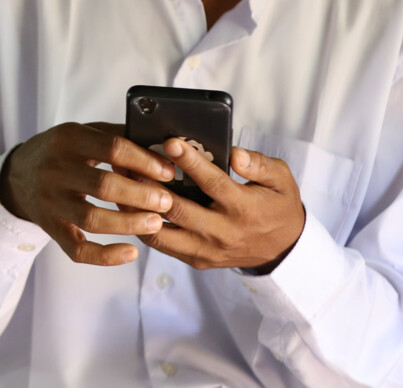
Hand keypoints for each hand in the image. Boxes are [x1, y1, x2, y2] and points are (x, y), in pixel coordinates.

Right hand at [0, 122, 177, 265]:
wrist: (17, 176)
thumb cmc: (60, 152)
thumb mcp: (81, 132)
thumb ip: (115, 135)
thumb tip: (159, 143)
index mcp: (67, 139)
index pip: (112, 148)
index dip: (144, 161)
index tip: (168, 172)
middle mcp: (55, 170)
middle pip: (104, 185)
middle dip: (141, 195)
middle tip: (167, 201)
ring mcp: (51, 202)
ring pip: (92, 219)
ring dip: (129, 223)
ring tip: (156, 224)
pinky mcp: (50, 228)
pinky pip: (77, 249)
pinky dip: (105, 256)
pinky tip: (130, 252)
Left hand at [137, 139, 305, 272]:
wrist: (283, 250)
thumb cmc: (278, 206)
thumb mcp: (281, 180)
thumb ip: (259, 164)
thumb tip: (234, 155)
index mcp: (243, 208)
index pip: (212, 183)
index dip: (189, 162)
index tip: (170, 142)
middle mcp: (222, 231)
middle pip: (177, 210)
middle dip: (150, 185)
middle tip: (128, 161)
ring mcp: (207, 250)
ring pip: (161, 233)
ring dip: (137, 209)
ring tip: (119, 184)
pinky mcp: (197, 260)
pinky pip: (163, 245)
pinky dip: (143, 225)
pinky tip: (128, 205)